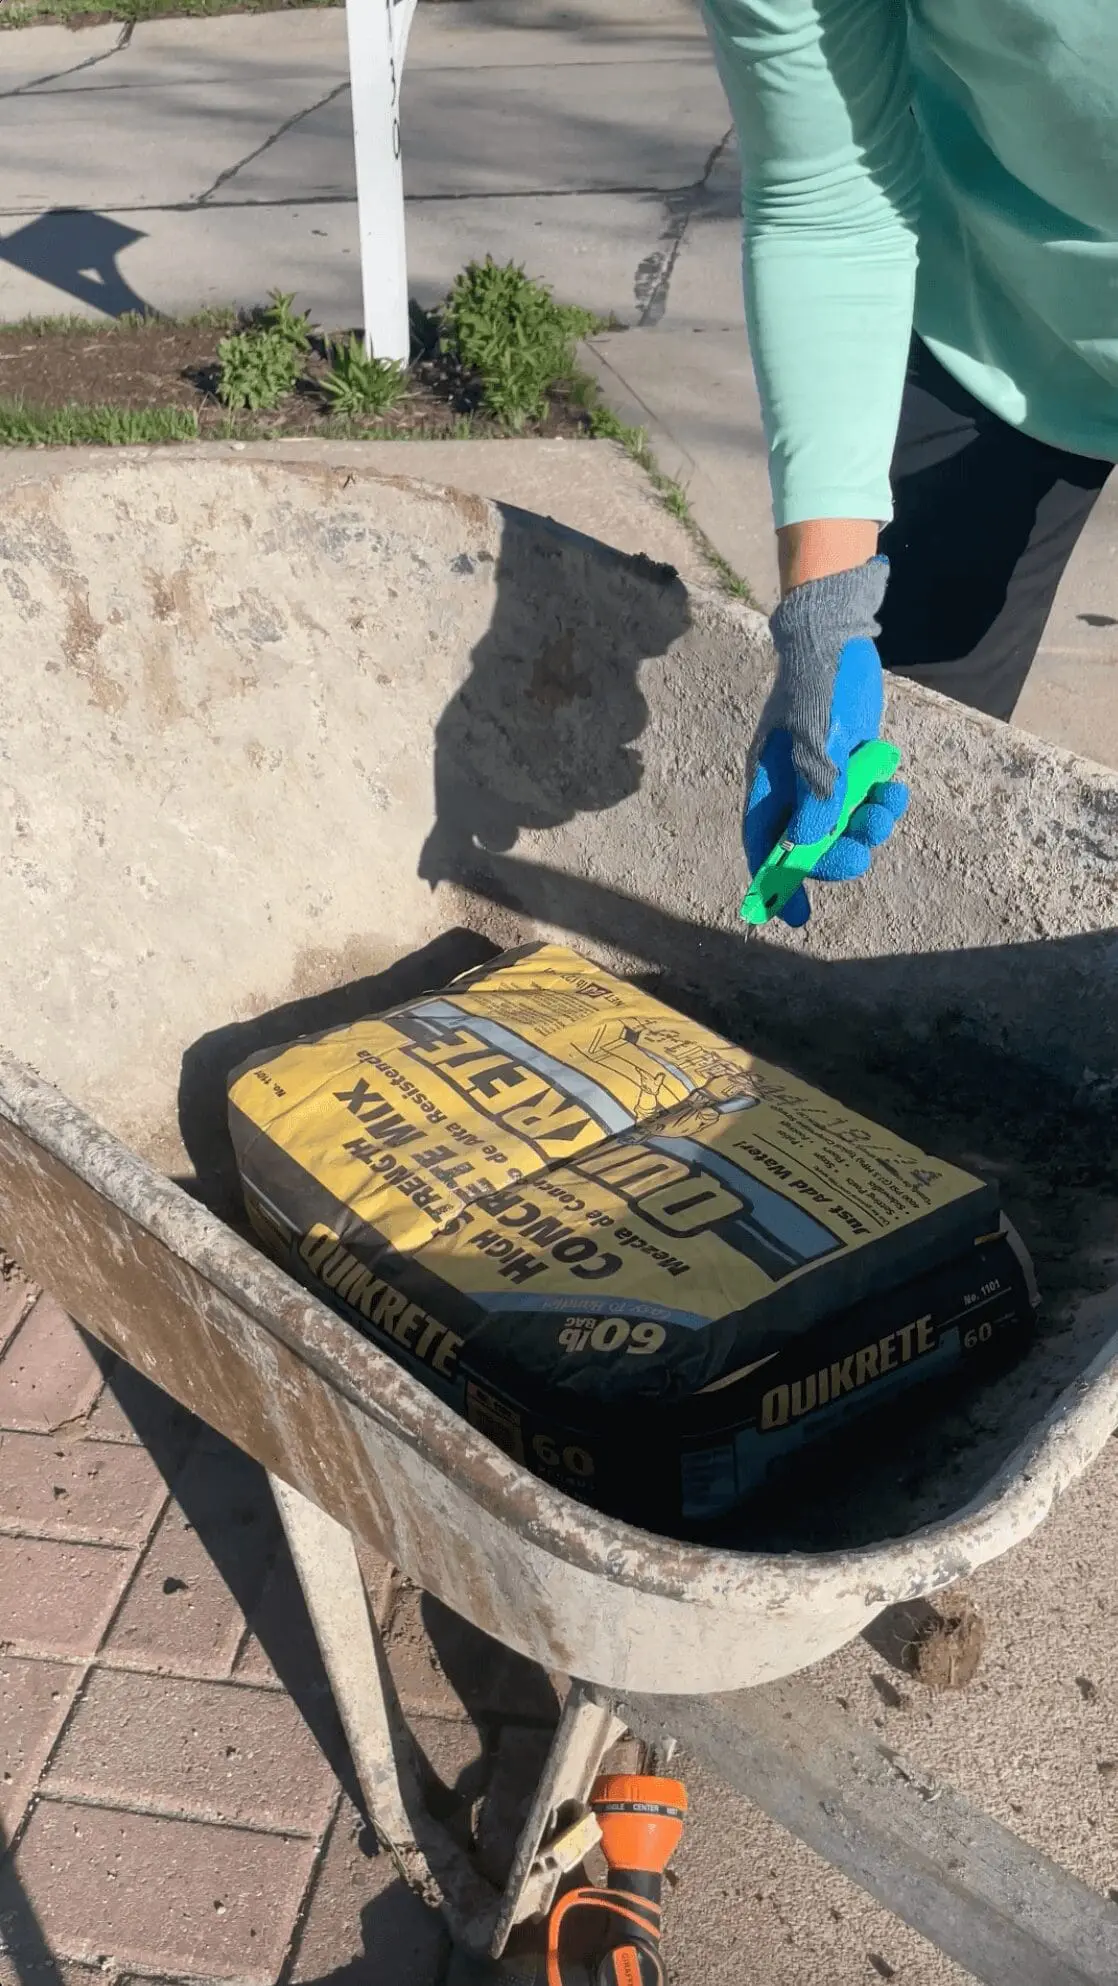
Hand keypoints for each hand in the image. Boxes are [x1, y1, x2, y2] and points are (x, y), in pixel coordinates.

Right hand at [745, 556, 908, 927]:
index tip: (797, 916)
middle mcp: (792, 787)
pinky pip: (866, 800)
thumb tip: (810, 847)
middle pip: (810, 844)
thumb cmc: (819, 686)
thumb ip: (816, 793)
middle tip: (865, 847)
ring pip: (844, 824)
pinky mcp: (851, 763)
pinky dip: (883, 801)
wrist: (837, 636)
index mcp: (768, 784)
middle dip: (840, 851)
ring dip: (870, 825)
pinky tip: (896, 786)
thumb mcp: (817, 741)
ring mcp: (823, 775)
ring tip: (888, 803)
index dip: (777, 884)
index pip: (764, 846)